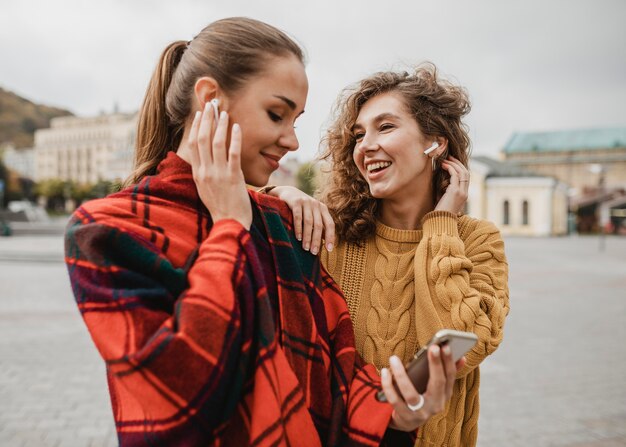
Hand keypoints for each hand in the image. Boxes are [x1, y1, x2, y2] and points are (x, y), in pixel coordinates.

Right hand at [187, 103, 251, 229]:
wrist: (229, 223)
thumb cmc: (220, 206)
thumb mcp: (205, 188)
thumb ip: (204, 172)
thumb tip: (203, 158)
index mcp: (198, 173)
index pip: (193, 144)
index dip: (197, 127)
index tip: (200, 114)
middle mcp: (206, 172)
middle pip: (202, 139)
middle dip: (207, 120)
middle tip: (211, 106)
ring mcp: (219, 174)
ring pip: (217, 143)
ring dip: (220, 125)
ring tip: (224, 113)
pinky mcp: (233, 177)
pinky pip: (233, 153)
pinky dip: (235, 138)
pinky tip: (237, 127)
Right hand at [268, 186, 334, 253]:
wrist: (287, 193)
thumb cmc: (302, 208)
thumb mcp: (312, 214)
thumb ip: (319, 226)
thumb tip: (326, 242)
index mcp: (323, 209)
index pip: (330, 224)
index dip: (331, 237)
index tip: (329, 250)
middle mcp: (316, 204)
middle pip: (319, 225)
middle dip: (316, 240)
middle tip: (313, 252)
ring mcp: (306, 202)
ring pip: (309, 222)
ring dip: (307, 237)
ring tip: (305, 248)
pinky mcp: (296, 202)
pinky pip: (298, 217)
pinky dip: (298, 228)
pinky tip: (298, 238)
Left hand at [381, 345, 464, 431]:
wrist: (406, 421)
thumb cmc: (421, 397)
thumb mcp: (435, 387)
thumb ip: (445, 372)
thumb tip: (462, 357)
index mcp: (444, 395)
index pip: (450, 377)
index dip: (449, 362)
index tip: (445, 346)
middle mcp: (436, 405)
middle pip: (438, 384)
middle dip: (436, 365)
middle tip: (432, 347)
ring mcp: (421, 413)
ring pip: (411, 394)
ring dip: (401, 375)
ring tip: (393, 358)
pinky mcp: (405, 418)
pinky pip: (395, 401)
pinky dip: (388, 386)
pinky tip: (384, 372)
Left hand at [434, 155, 468, 214]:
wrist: (440, 222)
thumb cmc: (439, 214)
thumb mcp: (444, 202)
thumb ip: (445, 193)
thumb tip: (440, 184)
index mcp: (463, 195)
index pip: (466, 178)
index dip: (460, 169)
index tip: (451, 163)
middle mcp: (465, 193)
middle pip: (466, 173)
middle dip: (458, 163)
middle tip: (449, 157)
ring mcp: (461, 192)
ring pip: (462, 172)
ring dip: (453, 164)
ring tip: (445, 159)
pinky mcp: (455, 191)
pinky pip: (455, 175)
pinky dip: (449, 168)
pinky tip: (443, 165)